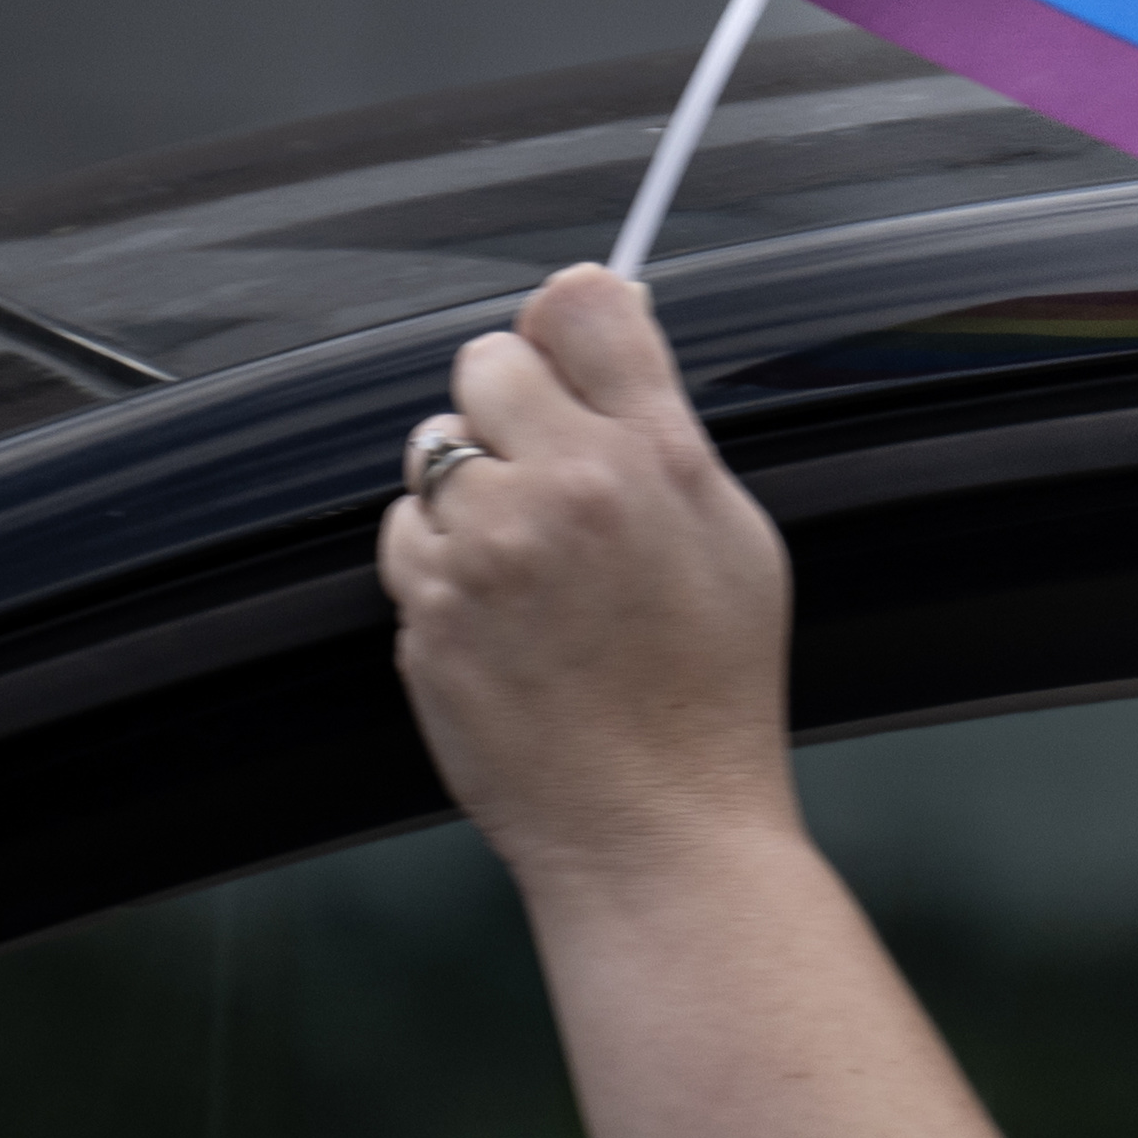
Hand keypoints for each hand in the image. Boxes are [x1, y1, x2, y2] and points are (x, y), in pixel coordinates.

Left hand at [376, 265, 797, 887]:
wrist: (657, 829)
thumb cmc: (707, 693)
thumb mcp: (732, 540)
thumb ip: (660, 423)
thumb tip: (603, 316)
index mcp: (653, 460)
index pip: (583, 308)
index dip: (568, 326)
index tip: (567, 356)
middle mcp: (565, 491)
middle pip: (487, 362)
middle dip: (508, 409)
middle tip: (548, 480)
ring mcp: (486, 553)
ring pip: (432, 454)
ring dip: (464, 493)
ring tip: (528, 570)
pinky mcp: (427, 614)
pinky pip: (405, 542)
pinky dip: (439, 569)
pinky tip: (499, 623)